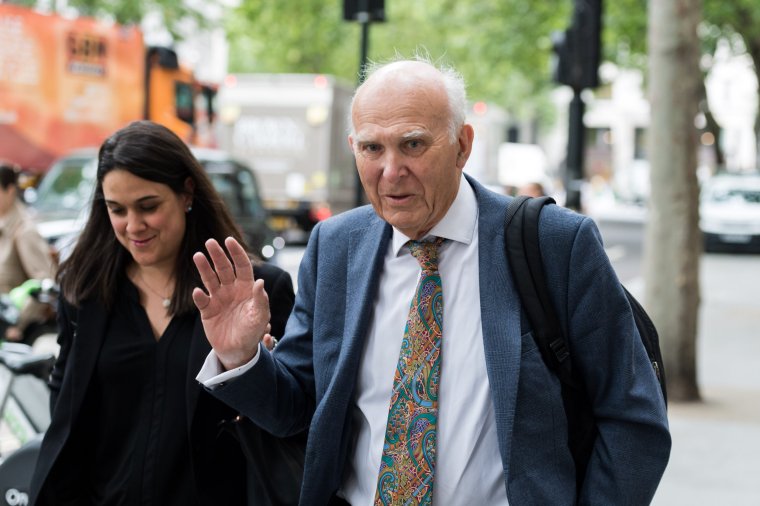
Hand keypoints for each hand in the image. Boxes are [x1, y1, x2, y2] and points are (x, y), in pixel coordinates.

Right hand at [192, 237, 270, 369]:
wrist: (239, 351)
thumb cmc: (253, 332)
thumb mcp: (260, 316)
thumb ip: (261, 300)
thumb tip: (260, 281)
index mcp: (246, 288)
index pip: (242, 266)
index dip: (236, 253)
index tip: (229, 240)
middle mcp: (231, 290)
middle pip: (224, 268)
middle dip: (218, 255)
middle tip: (210, 242)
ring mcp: (218, 299)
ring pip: (210, 279)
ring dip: (204, 268)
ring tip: (197, 256)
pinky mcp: (207, 311)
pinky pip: (202, 301)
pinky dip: (199, 296)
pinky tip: (198, 291)